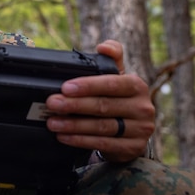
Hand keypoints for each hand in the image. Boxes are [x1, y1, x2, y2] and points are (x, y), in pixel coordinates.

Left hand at [44, 40, 154, 163]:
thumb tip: (104, 46)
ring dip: (73, 125)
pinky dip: (80, 140)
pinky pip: (104, 144)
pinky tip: (63, 137)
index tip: (65, 87)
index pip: (111, 84)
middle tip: (52, 104)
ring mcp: (140, 130)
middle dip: (74, 105)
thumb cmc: (117, 98)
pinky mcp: (133, 148)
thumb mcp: (116, 77)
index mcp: (137, 86)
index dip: (88, 86)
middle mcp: (143, 107)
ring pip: (102, 127)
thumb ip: (111, 58)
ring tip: (52, 122)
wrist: (132, 130)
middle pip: (104, 106)